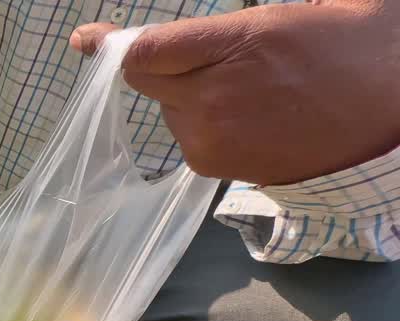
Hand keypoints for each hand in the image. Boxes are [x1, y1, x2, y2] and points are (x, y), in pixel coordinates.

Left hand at [71, 1, 399, 185]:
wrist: (395, 97)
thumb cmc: (343, 41)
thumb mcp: (276, 14)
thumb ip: (205, 31)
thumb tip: (148, 44)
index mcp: (232, 45)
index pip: (143, 54)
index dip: (112, 46)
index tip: (86, 41)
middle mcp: (214, 97)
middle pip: (149, 84)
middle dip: (168, 69)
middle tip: (216, 60)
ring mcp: (216, 139)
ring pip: (170, 114)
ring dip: (189, 99)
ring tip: (250, 89)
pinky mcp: (223, 170)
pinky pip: (192, 141)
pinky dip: (206, 126)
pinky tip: (252, 115)